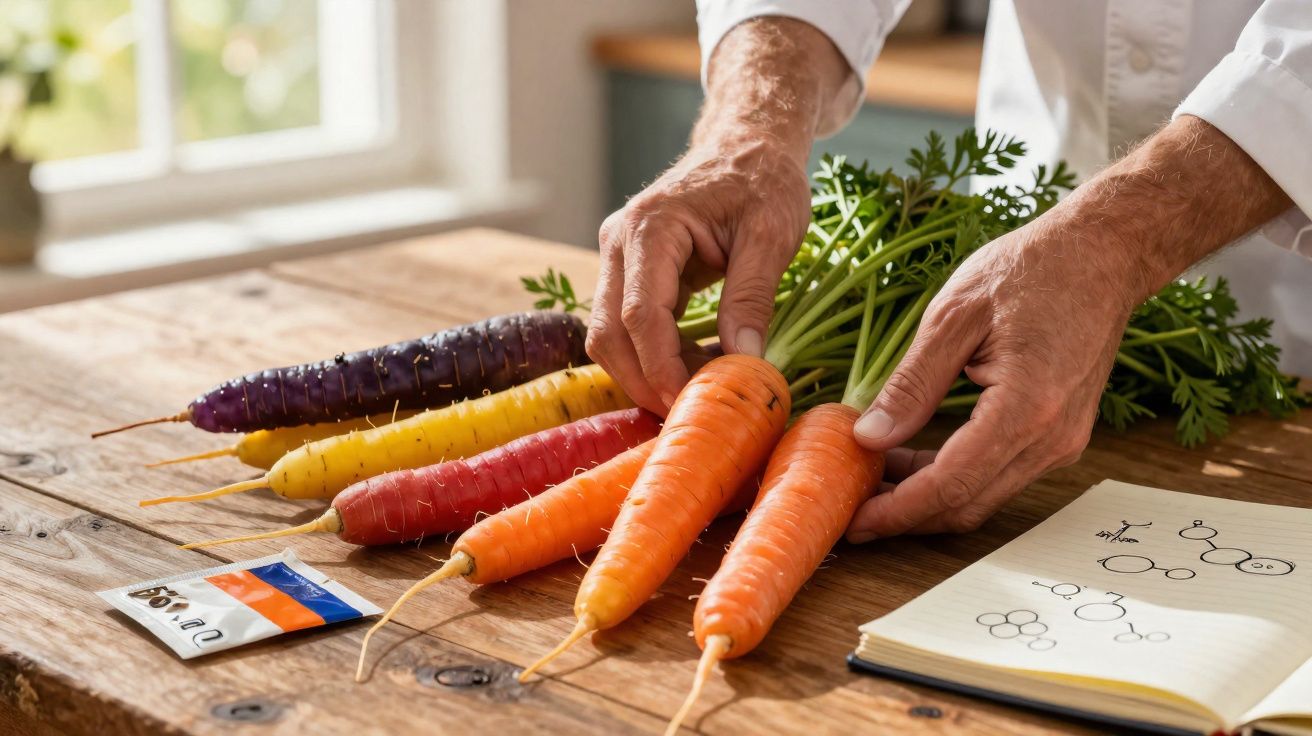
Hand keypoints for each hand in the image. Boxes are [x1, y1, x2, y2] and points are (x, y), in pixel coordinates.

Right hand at [587, 136, 810, 412]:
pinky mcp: (629, 273)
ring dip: (647, 373)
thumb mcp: (772, 234)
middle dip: (644, 381)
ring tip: (701, 391)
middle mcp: (619, 243)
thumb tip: (744, 361)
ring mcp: (617, 259)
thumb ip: (752, 296)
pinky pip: (627, 327)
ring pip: (610, 337)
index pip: (639, 313)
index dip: (660, 366)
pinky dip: (655, 356)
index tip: (690, 403)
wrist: (746, 145)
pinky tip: (697, 367)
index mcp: (650, 227)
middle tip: (691, 415)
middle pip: (609, 334)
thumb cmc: (763, 180)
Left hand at [842, 115, 1294, 540]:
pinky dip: (952, 477)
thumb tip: (868, 436)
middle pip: (967, 504)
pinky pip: (998, 474)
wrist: (1103, 255)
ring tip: (871, 479)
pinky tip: (910, 457)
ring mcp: (1062, 441)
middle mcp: (1051, 438)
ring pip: (983, 496)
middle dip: (905, 516)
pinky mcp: (1060, 435)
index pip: (950, 484)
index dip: (897, 511)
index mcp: (1025, 408)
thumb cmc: (1030, 270)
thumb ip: (911, 384)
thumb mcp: (953, 317)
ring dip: (925, 497)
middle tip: (850, 511)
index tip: (852, 521)